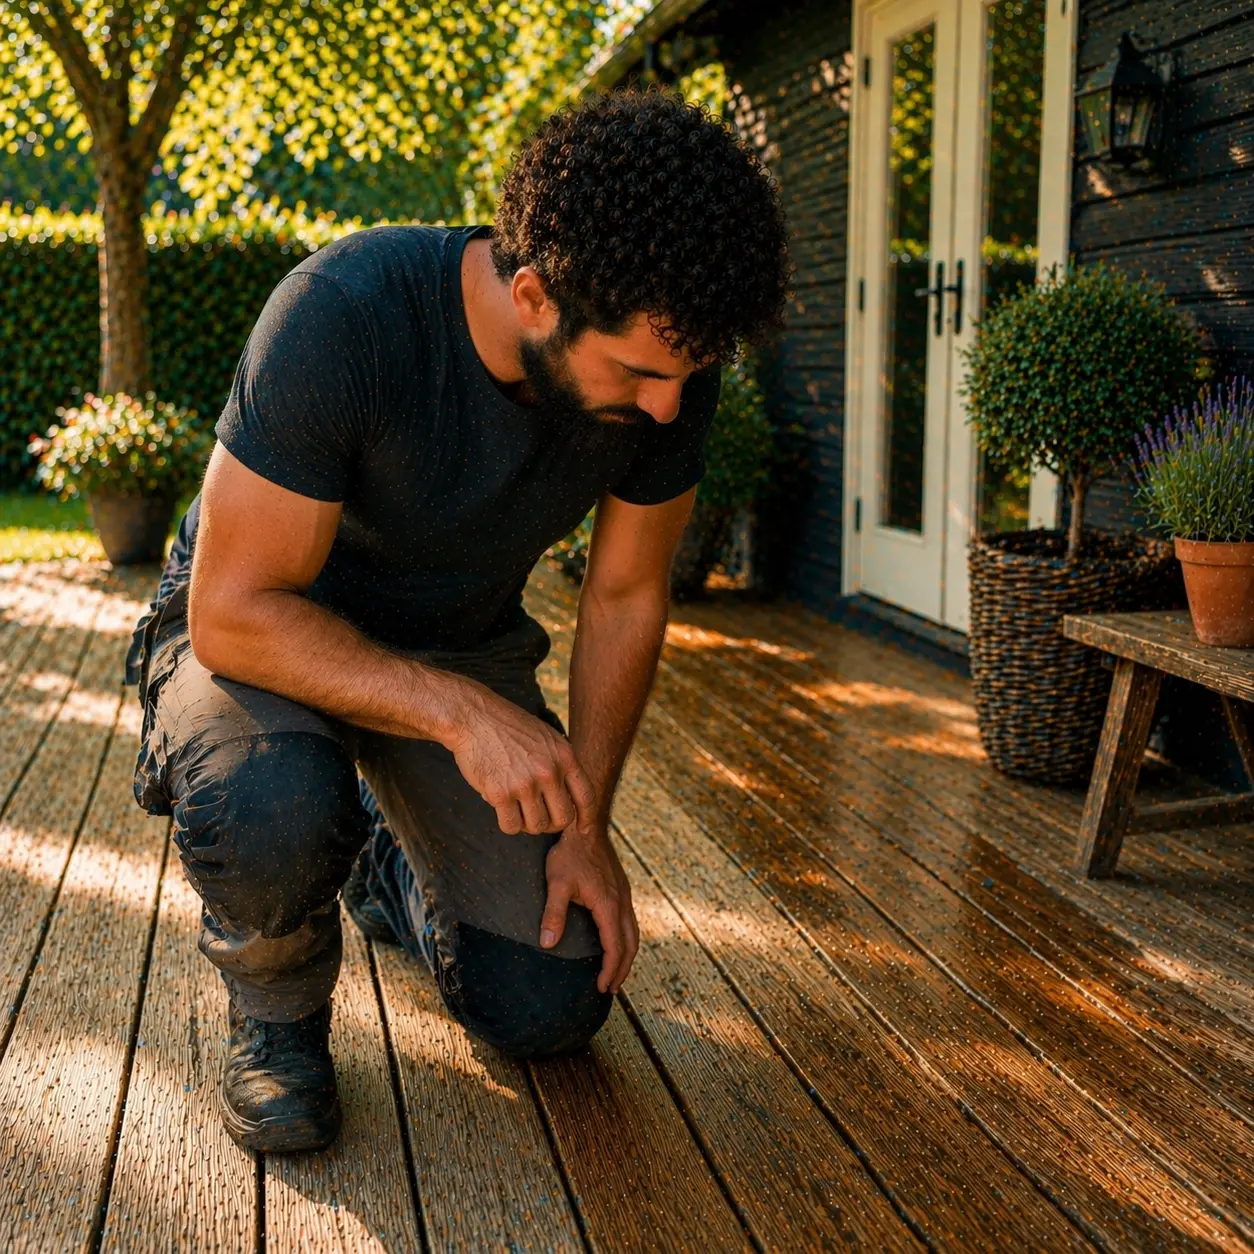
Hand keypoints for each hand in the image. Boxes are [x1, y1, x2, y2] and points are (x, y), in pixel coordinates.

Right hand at [446, 680, 596, 835]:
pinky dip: (507, 824)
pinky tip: (501, 808)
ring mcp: (525, 783)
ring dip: (527, 824)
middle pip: (563, 819)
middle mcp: (549, 771)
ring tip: (516, 808)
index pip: (586, 797)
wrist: (473, 716)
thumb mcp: (546, 739)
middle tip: (538, 817)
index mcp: (564, 756)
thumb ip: (560, 765)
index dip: (585, 818)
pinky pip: (511, 826)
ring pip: (537, 826)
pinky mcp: (500, 793)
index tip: (582, 829)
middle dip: (551, 823)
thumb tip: (571, 800)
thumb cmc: (508, 728)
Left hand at [540, 824, 638, 993]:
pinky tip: (615, 942)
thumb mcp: (557, 883)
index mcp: (608, 905)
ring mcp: (624, 894)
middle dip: (622, 969)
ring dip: (626, 955)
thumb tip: (548, 944)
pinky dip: (626, 940)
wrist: (585, 826)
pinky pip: (629, 921)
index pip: (615, 947)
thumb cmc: (569, 853)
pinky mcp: (621, 889)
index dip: (610, 970)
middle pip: (630, 944)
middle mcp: (621, 902)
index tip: (601, 987)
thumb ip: (553, 913)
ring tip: (616, 972)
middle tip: (610, 988)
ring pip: (633, 933)